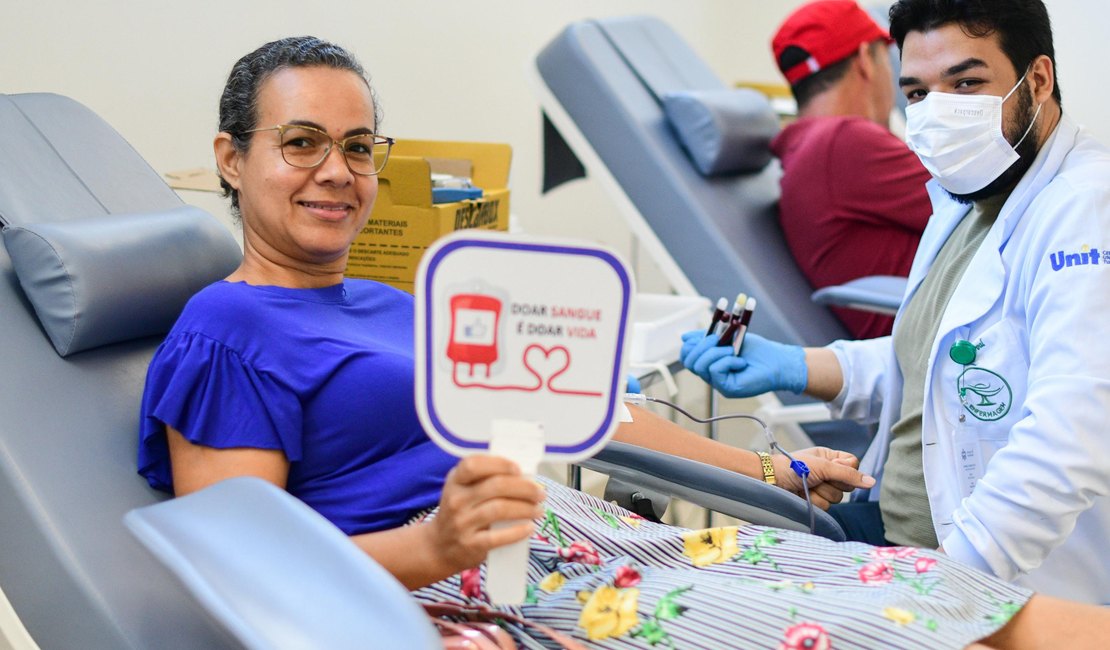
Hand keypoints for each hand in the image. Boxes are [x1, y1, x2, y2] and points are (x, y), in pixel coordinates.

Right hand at [427, 455, 545, 574]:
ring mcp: (461, 523)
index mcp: (455, 480)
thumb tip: (525, 476)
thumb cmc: (460, 512)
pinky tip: (529, 527)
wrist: (439, 546)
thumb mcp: (463, 490)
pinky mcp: (470, 544)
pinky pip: (498, 537)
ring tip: (538, 510)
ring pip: (500, 509)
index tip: (518, 469)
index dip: (499, 464)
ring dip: (526, 508)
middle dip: (524, 488)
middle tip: (540, 493)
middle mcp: (456, 500)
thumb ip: (486, 480)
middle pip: (495, 486)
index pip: (473, 464)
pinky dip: (518, 531)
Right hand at [680, 331, 806, 397]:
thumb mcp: (730, 337)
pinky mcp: (728, 389)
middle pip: (689, 362)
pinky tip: (741, 361)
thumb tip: (684, 337)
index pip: (687, 356)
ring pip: (700, 366)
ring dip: (715, 352)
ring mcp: (719, 383)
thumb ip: (708, 336)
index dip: (691, 344)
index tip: (707, 333)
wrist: (779, 362)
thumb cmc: (759, 351)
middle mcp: (712, 375)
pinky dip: (727, 361)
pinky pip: (715, 371)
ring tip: (732, 350)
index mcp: (711, 363)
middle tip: (718, 338)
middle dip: (701, 346)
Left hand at [771, 447, 875, 509]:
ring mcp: (822, 487)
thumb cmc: (792, 466)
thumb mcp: (823, 466)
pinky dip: (814, 501)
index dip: (846, 469)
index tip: (833, 467)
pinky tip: (803, 494)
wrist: (772, 480)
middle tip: (816, 476)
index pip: (853, 465)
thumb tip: (872, 482)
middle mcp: (828, 472)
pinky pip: (826, 507)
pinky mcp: (815, 501)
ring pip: (837, 498)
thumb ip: (848, 475)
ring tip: (807, 485)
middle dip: (832, 482)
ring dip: (821, 492)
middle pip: (847, 484)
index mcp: (831, 458)